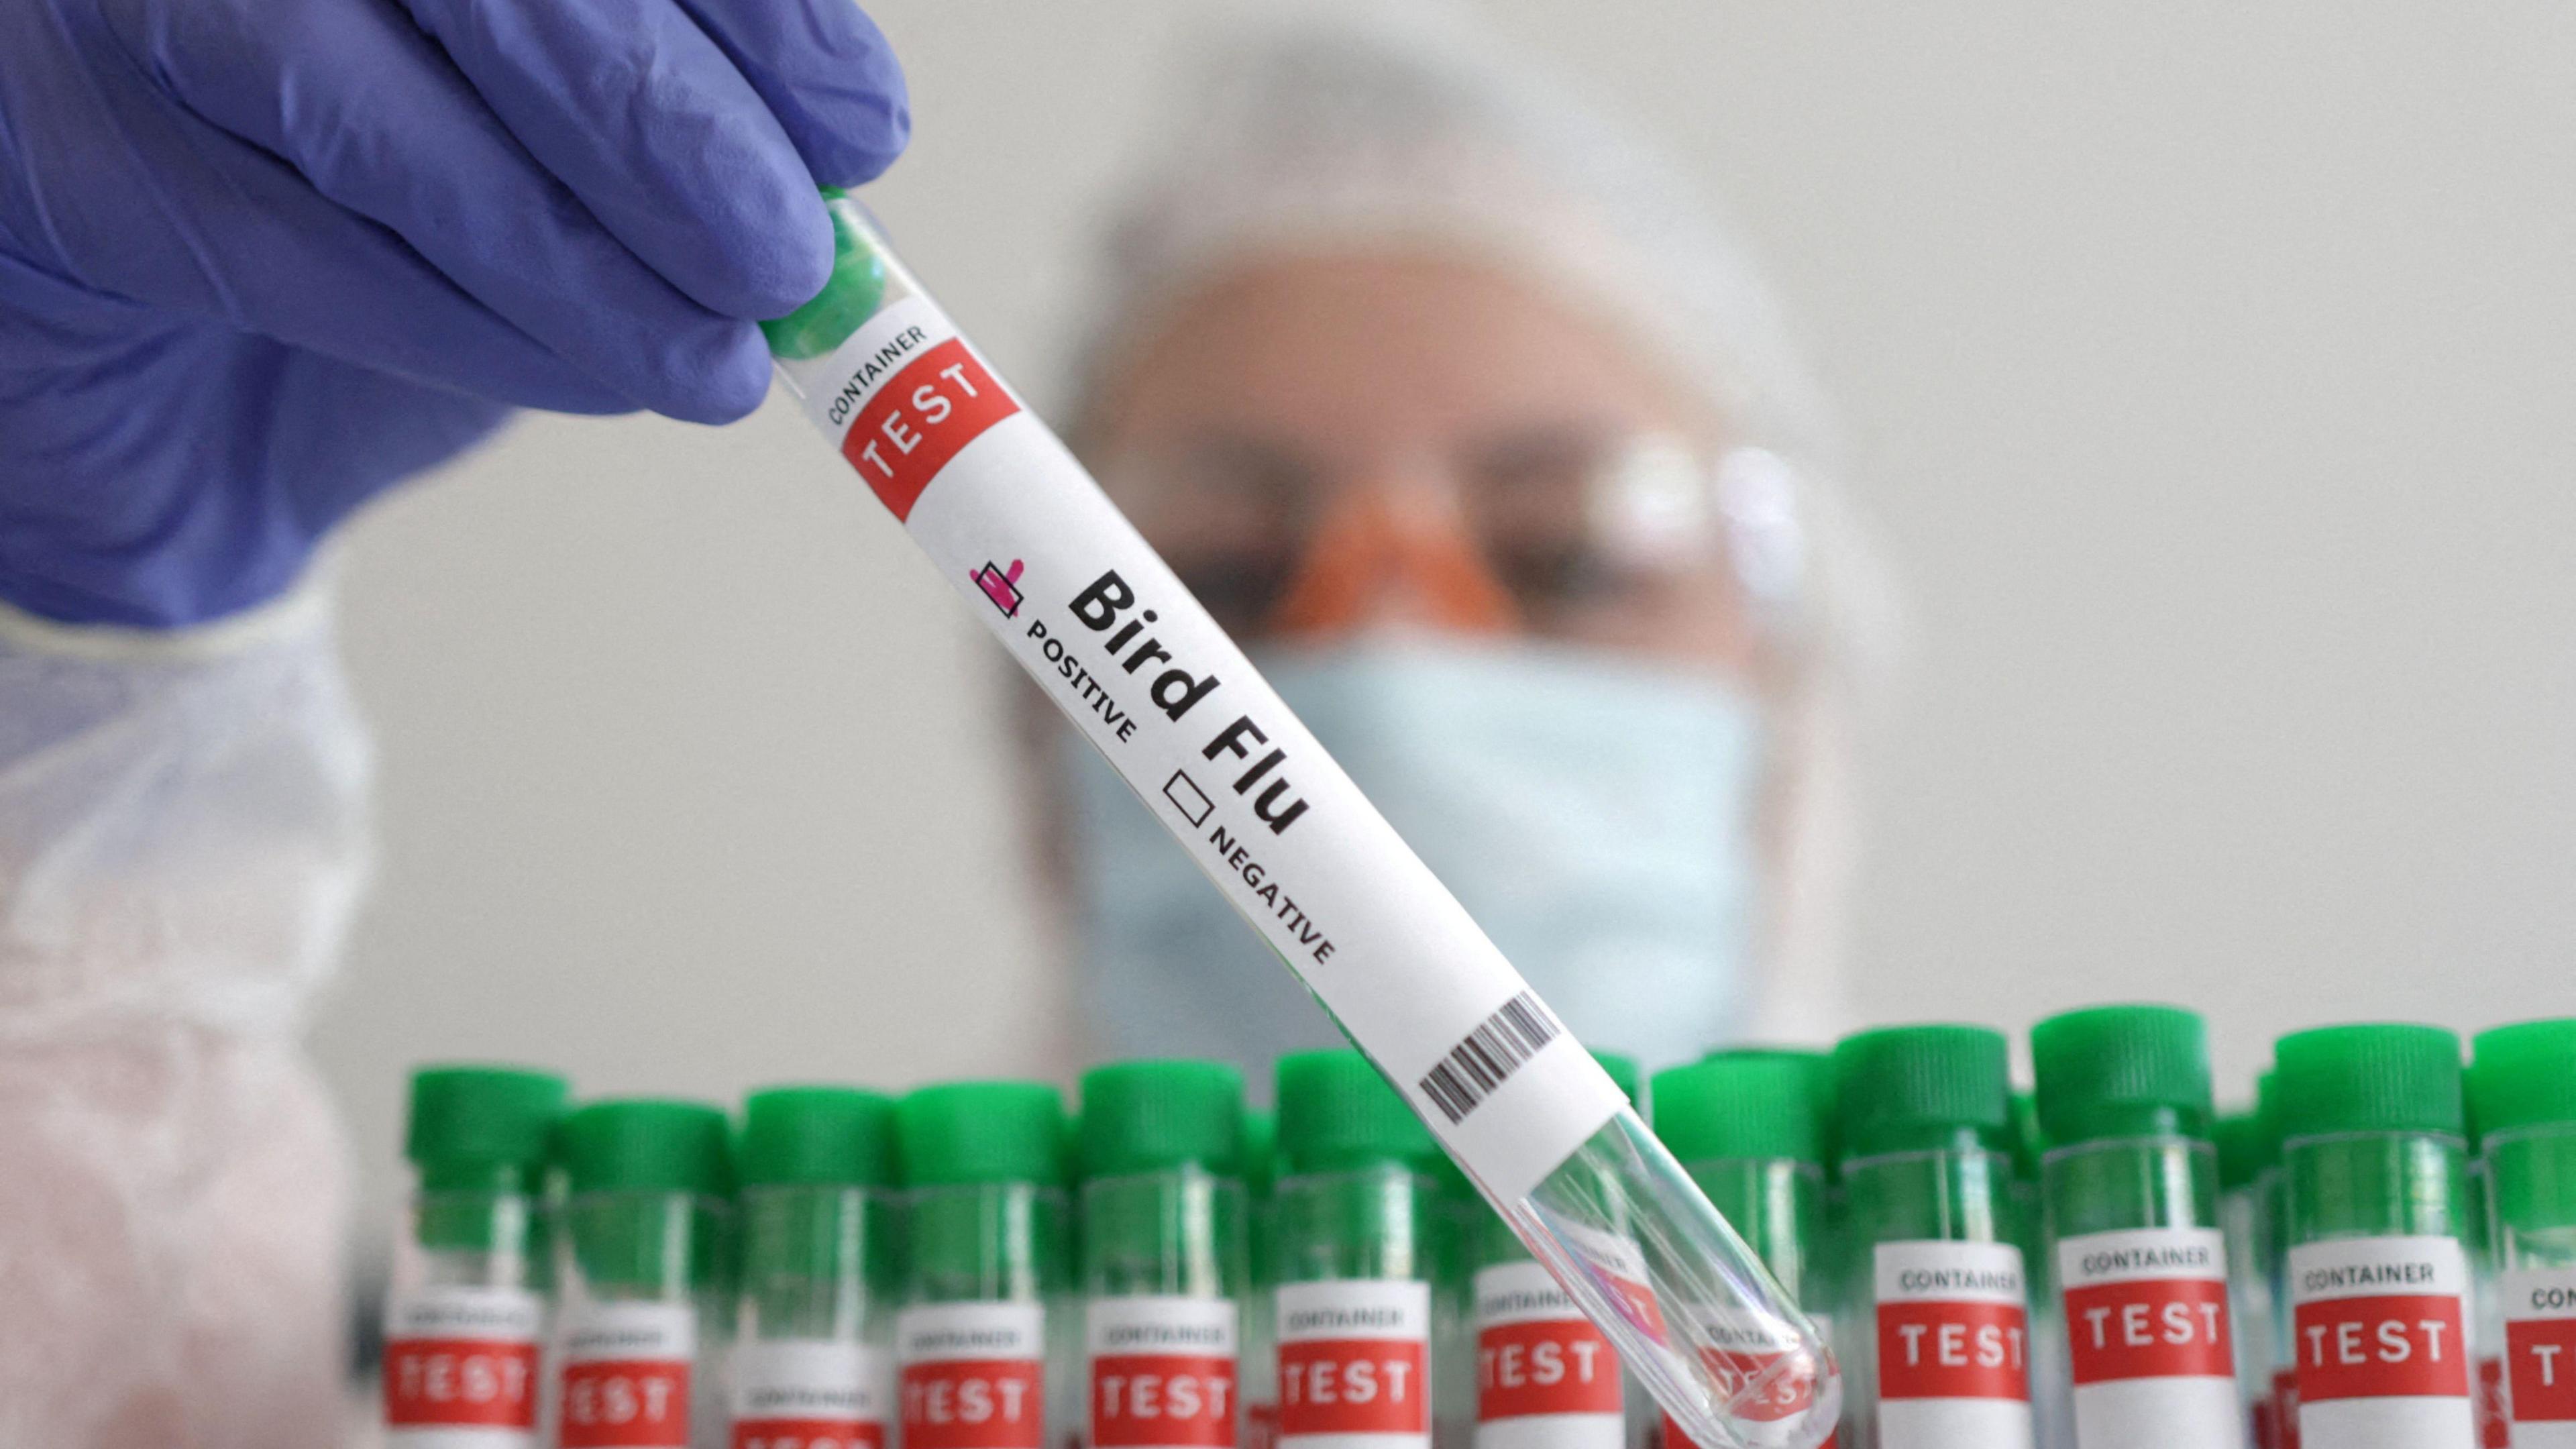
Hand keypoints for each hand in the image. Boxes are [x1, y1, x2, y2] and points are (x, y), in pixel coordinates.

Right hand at [0, 0, 906, 626]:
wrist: (174, 398)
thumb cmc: (379, 228)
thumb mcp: (551, 136)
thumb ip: (658, 109)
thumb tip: (831, 151)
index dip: (751, 6)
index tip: (859, 122)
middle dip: (668, 132)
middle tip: (784, 261)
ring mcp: (119, 13)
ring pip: (384, 124)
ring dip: (583, 265)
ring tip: (711, 358)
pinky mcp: (53, 161)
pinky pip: (289, 253)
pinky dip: (474, 331)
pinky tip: (599, 372)